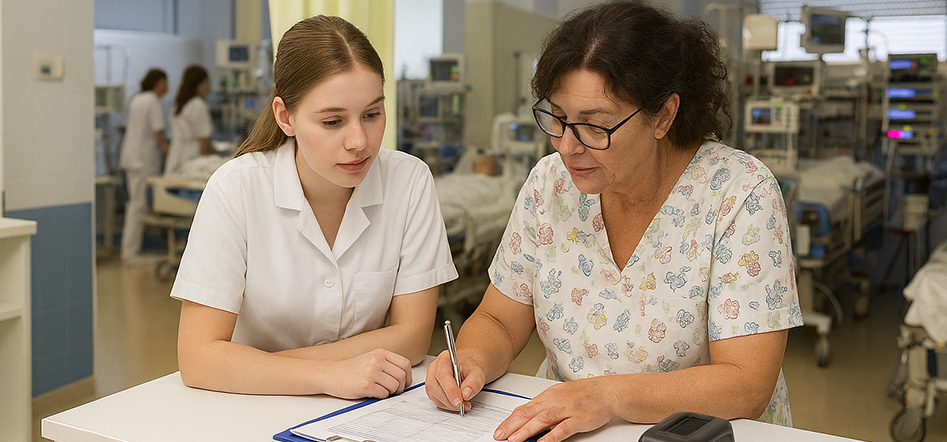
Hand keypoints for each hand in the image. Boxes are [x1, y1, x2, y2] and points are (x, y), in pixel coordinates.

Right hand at [321, 348, 411, 398]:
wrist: (330, 374)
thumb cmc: (351, 369)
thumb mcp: (371, 359)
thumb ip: (387, 364)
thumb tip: (405, 378)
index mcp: (380, 353)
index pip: (405, 364)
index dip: (408, 376)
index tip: (405, 383)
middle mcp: (377, 360)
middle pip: (402, 377)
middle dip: (400, 387)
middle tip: (393, 391)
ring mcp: (371, 372)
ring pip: (395, 386)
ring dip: (390, 393)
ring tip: (381, 391)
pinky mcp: (366, 385)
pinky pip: (384, 394)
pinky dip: (381, 396)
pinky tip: (373, 393)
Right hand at [425, 350, 485, 412]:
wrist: (467, 370)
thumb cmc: (469, 369)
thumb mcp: (477, 373)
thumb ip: (474, 382)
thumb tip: (466, 394)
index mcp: (444, 359)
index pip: (443, 375)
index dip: (450, 390)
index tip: (459, 401)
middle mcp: (434, 369)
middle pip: (434, 386)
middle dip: (449, 400)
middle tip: (463, 405)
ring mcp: (431, 380)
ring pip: (434, 395)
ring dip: (449, 404)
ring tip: (463, 405)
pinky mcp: (432, 390)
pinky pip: (436, 401)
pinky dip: (447, 406)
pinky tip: (457, 404)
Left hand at [493, 378, 617, 441]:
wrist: (607, 391)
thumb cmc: (584, 394)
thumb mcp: (560, 397)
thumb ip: (544, 409)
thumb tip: (528, 422)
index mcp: (548, 396)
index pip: (524, 408)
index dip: (510, 420)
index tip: (500, 430)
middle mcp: (555, 401)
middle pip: (529, 413)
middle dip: (512, 426)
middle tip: (500, 436)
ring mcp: (567, 409)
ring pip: (542, 420)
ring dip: (526, 431)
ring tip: (514, 440)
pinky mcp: (580, 418)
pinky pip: (563, 428)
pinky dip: (551, 436)